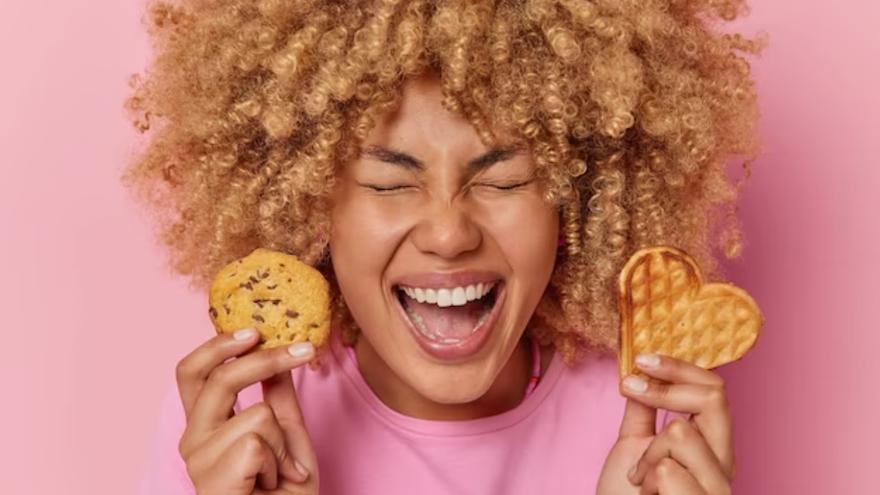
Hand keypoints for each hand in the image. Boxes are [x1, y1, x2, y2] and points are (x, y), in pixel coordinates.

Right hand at [175, 328, 319, 493]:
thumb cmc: (284, 492)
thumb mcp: (288, 435)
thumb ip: (278, 396)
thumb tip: (279, 350)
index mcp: (204, 425)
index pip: (191, 372)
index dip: (217, 344)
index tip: (255, 329)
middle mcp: (192, 440)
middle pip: (217, 378)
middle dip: (263, 359)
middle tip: (303, 350)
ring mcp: (197, 461)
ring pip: (256, 415)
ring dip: (283, 444)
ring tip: (279, 472)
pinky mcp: (211, 479)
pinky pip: (260, 442)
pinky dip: (279, 462)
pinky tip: (272, 484)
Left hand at [596, 354, 734, 493]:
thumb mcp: (633, 445)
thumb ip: (644, 411)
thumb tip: (643, 371)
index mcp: (712, 446)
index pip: (715, 390)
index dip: (679, 367)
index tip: (642, 359)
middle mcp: (724, 466)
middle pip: (714, 399)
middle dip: (666, 390)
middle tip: (630, 385)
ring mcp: (717, 489)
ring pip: (681, 432)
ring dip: (647, 454)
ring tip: (640, 478)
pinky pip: (669, 470)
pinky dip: (645, 477)